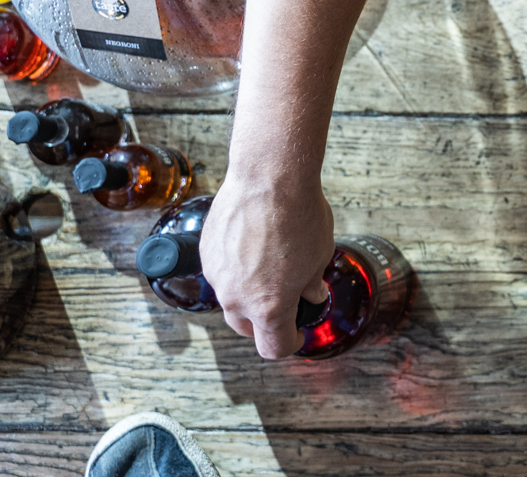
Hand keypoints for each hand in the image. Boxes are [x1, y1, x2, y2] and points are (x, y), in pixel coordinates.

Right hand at [201, 174, 333, 359]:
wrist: (269, 179)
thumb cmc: (299, 216)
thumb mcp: (320, 256)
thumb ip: (311, 283)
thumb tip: (311, 294)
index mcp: (269, 308)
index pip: (274, 347)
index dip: (290, 344)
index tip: (297, 333)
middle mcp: (237, 298)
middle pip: (247, 328)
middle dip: (265, 323)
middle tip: (284, 303)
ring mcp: (218, 277)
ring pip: (232, 299)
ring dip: (249, 293)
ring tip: (269, 265)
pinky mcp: (207, 254)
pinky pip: (221, 272)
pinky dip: (236, 268)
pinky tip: (252, 245)